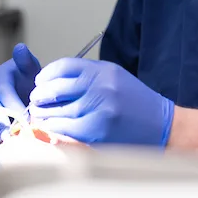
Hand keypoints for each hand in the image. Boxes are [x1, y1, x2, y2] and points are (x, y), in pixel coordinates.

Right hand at [0, 43, 41, 152]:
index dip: (15, 107)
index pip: (4, 92)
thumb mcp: (31, 69)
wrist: (24, 91)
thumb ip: (27, 61)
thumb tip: (20, 49)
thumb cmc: (29, 81)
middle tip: (12, 139)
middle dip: (1, 126)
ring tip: (0, 150)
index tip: (27, 121)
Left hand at [28, 58, 173, 146]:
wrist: (163, 125)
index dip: (47, 74)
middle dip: (40, 95)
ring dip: (44, 115)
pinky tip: (50, 129)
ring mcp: (100, 109)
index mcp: (103, 70)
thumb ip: (86, 77)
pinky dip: (55, 129)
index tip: (39, 81)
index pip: (64, 66)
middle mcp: (101, 86)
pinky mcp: (99, 131)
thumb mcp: (114, 78)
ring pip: (59, 111)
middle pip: (57, 88)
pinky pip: (67, 130)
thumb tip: (52, 83)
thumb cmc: (136, 102)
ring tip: (38, 116)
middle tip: (34, 100)